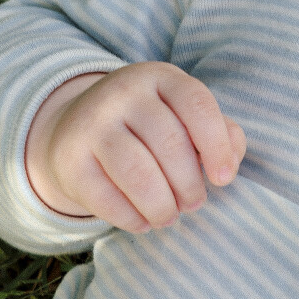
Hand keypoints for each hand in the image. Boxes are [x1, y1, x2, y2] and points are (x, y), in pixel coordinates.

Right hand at [25, 62, 246, 230]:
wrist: (75, 129)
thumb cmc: (149, 128)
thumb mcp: (185, 117)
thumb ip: (220, 133)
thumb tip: (229, 163)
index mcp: (159, 77)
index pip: (197, 105)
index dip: (217, 146)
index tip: (223, 179)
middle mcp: (123, 92)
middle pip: (170, 144)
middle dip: (190, 185)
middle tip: (193, 203)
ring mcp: (91, 123)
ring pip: (138, 173)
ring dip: (162, 206)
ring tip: (169, 216)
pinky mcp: (69, 158)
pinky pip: (106, 198)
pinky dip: (132, 218)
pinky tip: (142, 221)